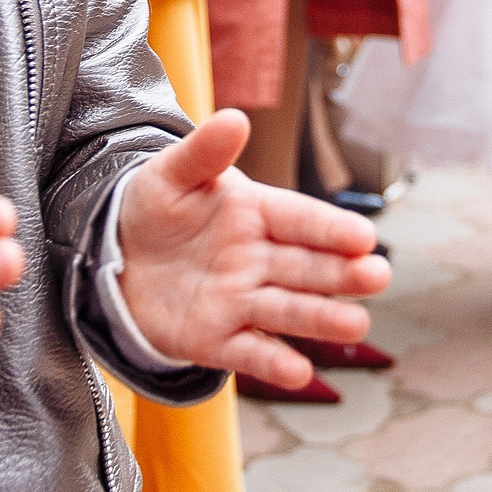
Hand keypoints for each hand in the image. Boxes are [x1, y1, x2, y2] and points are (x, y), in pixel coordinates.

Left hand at [115, 110, 390, 389]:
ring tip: (356, 325)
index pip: (299, 220)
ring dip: (321, 319)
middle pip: (306, 267)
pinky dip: (273, 363)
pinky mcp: (216, 339)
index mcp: (255, 214)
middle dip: (342, 275)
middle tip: (377, 277)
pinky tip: (300, 374)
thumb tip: (236, 117)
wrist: (115, 256)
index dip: (329, 228)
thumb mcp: (170, 174)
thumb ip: (204, 151)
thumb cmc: (154, 208)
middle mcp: (257, 259)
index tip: (362, 237)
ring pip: (288, 310)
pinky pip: (248, 351)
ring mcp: (240, 301)